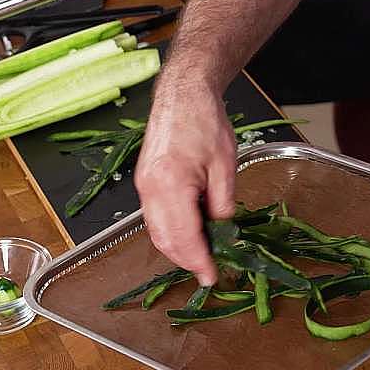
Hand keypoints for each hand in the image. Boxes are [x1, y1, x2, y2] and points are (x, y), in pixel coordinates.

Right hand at [134, 80, 236, 286]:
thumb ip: (223, 204)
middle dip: (187, 261)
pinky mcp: (144, 182)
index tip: (213, 277)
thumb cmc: (205, 120)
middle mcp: (150, 188)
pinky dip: (171, 232)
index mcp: (170, 183)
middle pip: (164, 240)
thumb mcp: (225, 166)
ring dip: (178, 249)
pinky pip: (154, 218)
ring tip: (204, 255)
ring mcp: (143, 186)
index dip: (199, 262)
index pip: (184, 237)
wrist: (182, 93)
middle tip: (211, 270)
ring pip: (156, 232)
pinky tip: (191, 233)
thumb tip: (223, 233)